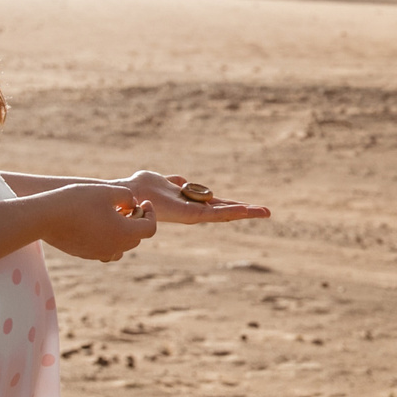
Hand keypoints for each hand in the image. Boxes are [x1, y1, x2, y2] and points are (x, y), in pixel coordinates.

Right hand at [45, 183, 158, 262]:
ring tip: (113, 215)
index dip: (150, 213)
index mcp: (123, 233)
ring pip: (122, 246)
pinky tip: (98, 223)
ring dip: (123, 232)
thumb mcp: (107, 190)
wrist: (44, 217)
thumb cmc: (77, 200)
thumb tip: (134, 203)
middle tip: (127, 206)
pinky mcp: (85, 254)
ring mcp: (98, 253)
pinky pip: (105, 249)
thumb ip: (127, 196)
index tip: (143, 202)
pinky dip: (109, 238)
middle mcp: (114, 247)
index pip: (149, 228)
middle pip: (136, 238)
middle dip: (137, 221)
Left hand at [115, 170, 270, 223]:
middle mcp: (194, 210)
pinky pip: (214, 214)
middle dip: (245, 211)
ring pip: (224, 213)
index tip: (249, 205)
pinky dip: (230, 212)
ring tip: (263, 212)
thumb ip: (174, 183)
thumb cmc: (143, 188)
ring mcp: (194, 214)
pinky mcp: (191, 216)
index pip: (216, 204)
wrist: (130, 194)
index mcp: (189, 203)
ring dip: (244, 212)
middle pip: (225, 211)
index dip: (232, 204)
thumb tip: (181, 182)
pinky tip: (245, 210)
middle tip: (266, 212)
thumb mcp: (163, 181)